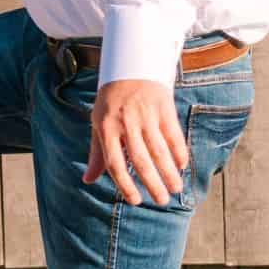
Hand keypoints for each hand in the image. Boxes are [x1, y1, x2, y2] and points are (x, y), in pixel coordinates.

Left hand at [82, 79, 189, 205]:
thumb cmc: (111, 103)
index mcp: (106, 128)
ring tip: (176, 189)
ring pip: (159, 150)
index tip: (136, 201)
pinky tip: (182, 166)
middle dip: (152, 184)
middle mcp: (125, 123)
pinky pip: (173, 135)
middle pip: (140, 160)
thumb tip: (87, 180)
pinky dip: (179, 152)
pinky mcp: (163, 108)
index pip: (115, 163)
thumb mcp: (98, 124)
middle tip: (162, 202)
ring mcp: (145, 115)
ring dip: (169, 173)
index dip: (125, 185)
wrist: (130, 67)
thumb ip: (97, 154)